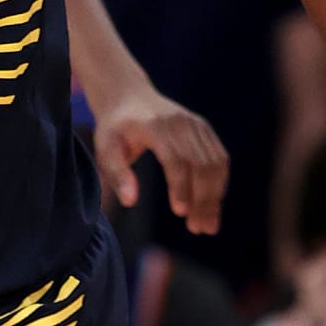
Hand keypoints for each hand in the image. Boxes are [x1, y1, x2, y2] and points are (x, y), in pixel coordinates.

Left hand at [91, 91, 228, 234]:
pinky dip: (219, 184)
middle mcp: (182, 123)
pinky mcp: (205, 129)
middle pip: (201, 164)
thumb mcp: (106, 148)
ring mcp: (197, 124)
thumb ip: (117, 174)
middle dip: (202, 199)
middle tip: (198, 229)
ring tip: (207, 225)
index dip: (180, 186)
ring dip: (215, 196)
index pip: (175, 159)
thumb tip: (130, 201)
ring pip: (215, 163)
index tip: (180, 213)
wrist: (129, 96)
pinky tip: (212, 206)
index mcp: (157, 126)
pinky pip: (220, 158)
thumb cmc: (115, 128)